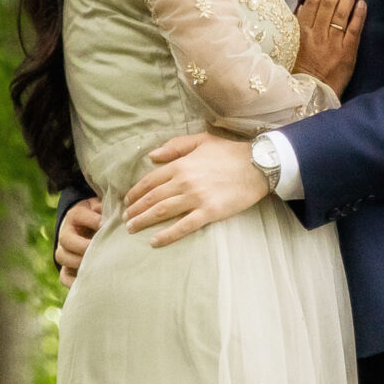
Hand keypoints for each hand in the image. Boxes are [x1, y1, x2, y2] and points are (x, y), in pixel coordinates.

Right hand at [55, 196, 102, 285]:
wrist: (92, 230)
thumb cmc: (103, 218)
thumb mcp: (105, 209)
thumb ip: (110, 211)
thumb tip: (119, 217)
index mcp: (75, 215)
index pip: (77, 215)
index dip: (91, 219)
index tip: (105, 225)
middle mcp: (66, 233)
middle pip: (65, 239)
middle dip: (83, 245)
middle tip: (101, 250)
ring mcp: (64, 251)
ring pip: (62, 257)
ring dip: (78, 262)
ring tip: (96, 266)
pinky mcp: (66, 268)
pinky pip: (64, 277)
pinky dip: (74, 281)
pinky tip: (90, 283)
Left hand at [123, 132, 266, 246]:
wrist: (259, 165)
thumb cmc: (231, 152)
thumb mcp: (201, 141)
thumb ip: (175, 146)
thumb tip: (152, 156)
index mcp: (180, 165)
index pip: (150, 181)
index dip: (136, 193)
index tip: (127, 201)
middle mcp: (184, 182)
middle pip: (152, 198)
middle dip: (135, 210)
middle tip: (125, 219)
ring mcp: (196, 198)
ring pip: (161, 212)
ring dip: (143, 221)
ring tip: (131, 229)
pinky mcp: (209, 212)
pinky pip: (183, 227)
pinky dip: (166, 235)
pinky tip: (154, 242)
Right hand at [295, 0, 365, 93]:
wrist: (310, 95)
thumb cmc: (299, 71)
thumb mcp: (291, 47)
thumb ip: (299, 27)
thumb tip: (306, 5)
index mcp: (300, 33)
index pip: (311, 3)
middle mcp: (317, 35)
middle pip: (328, 4)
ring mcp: (333, 43)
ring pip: (340, 13)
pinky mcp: (347, 53)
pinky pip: (354, 30)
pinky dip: (358, 15)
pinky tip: (362, 3)